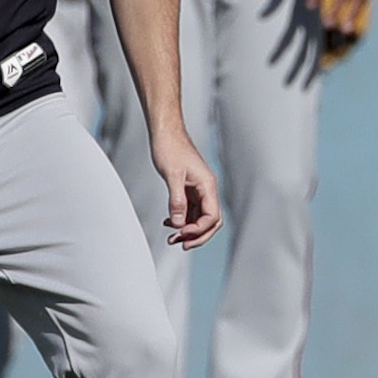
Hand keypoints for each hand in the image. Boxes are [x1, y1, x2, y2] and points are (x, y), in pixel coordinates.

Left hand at [151, 125, 221, 249]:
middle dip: (197, 236)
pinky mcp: (189, 190)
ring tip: (171, 238)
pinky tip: (168, 223)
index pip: (212, 216)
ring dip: (187, 230)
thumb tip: (177, 223)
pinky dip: (181, 220)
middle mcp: (206, 190)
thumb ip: (176, 200)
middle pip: (211, 222)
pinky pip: (190, 211)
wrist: (165, 133)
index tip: (182, 234)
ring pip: (199, 218)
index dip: (199, 230)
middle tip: (180, 244)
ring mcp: (198, 190)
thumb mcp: (172, 175)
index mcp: (208, 186)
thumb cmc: (170, 148)